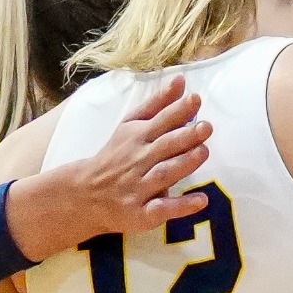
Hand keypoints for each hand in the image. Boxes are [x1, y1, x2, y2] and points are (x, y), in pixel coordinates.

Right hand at [8, 76, 213, 259]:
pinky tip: (201, 201)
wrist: (86, 194)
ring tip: (203, 152)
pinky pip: (162, 209)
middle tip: (206, 127)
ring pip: (163, 174)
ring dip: (184, 164)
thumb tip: (181, 80)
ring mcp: (139, 187)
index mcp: (137, 137)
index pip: (160, 121)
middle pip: (164, 147)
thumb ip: (157, 104)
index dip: (178, 111)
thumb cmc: (118, 155)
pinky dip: (181, 206)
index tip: (196, 99)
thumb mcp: (131, 126)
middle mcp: (138, 160)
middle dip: (185, 137)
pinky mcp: (141, 213)